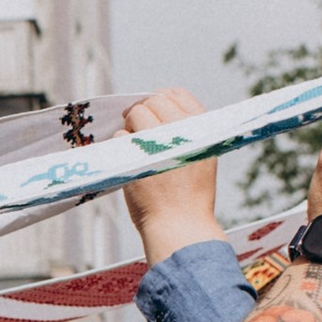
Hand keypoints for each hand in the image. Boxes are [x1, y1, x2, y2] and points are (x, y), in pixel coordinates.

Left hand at [118, 87, 222, 263]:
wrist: (181, 227)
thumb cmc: (190, 197)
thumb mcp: (201, 158)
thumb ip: (186, 133)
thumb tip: (158, 109)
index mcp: (201, 128)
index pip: (177, 95)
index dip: (161, 99)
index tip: (153, 110)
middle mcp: (182, 129)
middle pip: (153, 101)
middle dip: (141, 112)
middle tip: (136, 128)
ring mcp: (158, 140)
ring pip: (135, 114)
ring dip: (129, 126)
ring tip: (132, 146)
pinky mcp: (135, 153)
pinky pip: (120, 136)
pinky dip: (120, 145)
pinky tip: (127, 161)